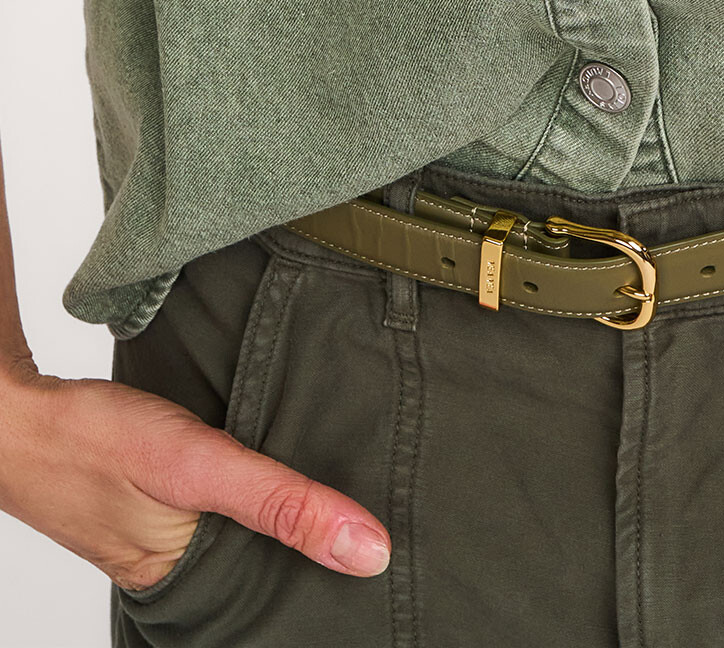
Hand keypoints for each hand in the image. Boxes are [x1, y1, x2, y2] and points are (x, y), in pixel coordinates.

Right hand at [0, 357, 389, 590]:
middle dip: (321, 546)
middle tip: (387, 518)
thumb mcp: (201, 467)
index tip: (394, 567)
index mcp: (192, 589)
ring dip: (291, 509)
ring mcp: (174, 535)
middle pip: (274, 566)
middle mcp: (185, 572)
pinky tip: (290, 463)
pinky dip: (258, 486)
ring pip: (253, 532)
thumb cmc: (94, 442)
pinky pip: (229, 504)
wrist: (20, 414)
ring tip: (353, 488)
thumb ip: (282, 503)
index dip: (334, 584)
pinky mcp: (167, 500)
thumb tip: (370, 552)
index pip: (282, 603)